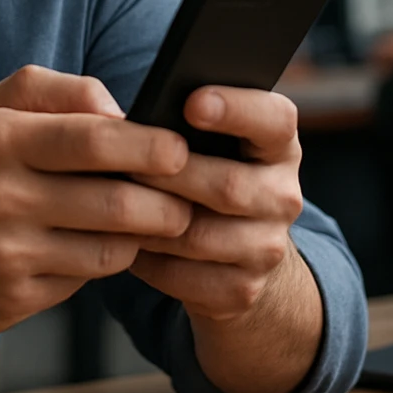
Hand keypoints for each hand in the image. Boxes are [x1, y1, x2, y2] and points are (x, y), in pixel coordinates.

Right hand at [0, 66, 192, 343]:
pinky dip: (105, 263)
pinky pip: (84, 280)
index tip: (181, 149)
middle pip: (114, 200)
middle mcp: (1, 196)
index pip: (93, 138)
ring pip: (109, 246)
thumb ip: (50, 90)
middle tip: (188, 197)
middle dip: (168, 202)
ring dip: (144, 237)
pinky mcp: (12, 298)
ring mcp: (6, 252)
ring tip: (156, 222)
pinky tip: (105, 247)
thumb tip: (116, 107)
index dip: (148, 145)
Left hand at [128, 86, 308, 322]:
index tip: (192, 102)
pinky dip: (146, 260)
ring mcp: (267, 248)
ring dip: (150, 220)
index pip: (275, 120)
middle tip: (122, 161)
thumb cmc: (209, 175)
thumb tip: (140, 118)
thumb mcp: (217, 144)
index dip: (237, 109)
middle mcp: (283, 196)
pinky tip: (121, 241)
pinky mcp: (241, 290)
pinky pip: (183, 276)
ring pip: (199, 236)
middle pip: (230, 186)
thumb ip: (192, 124)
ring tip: (109, 203)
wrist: (240, 255)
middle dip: (171, 174)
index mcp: (280, 146)